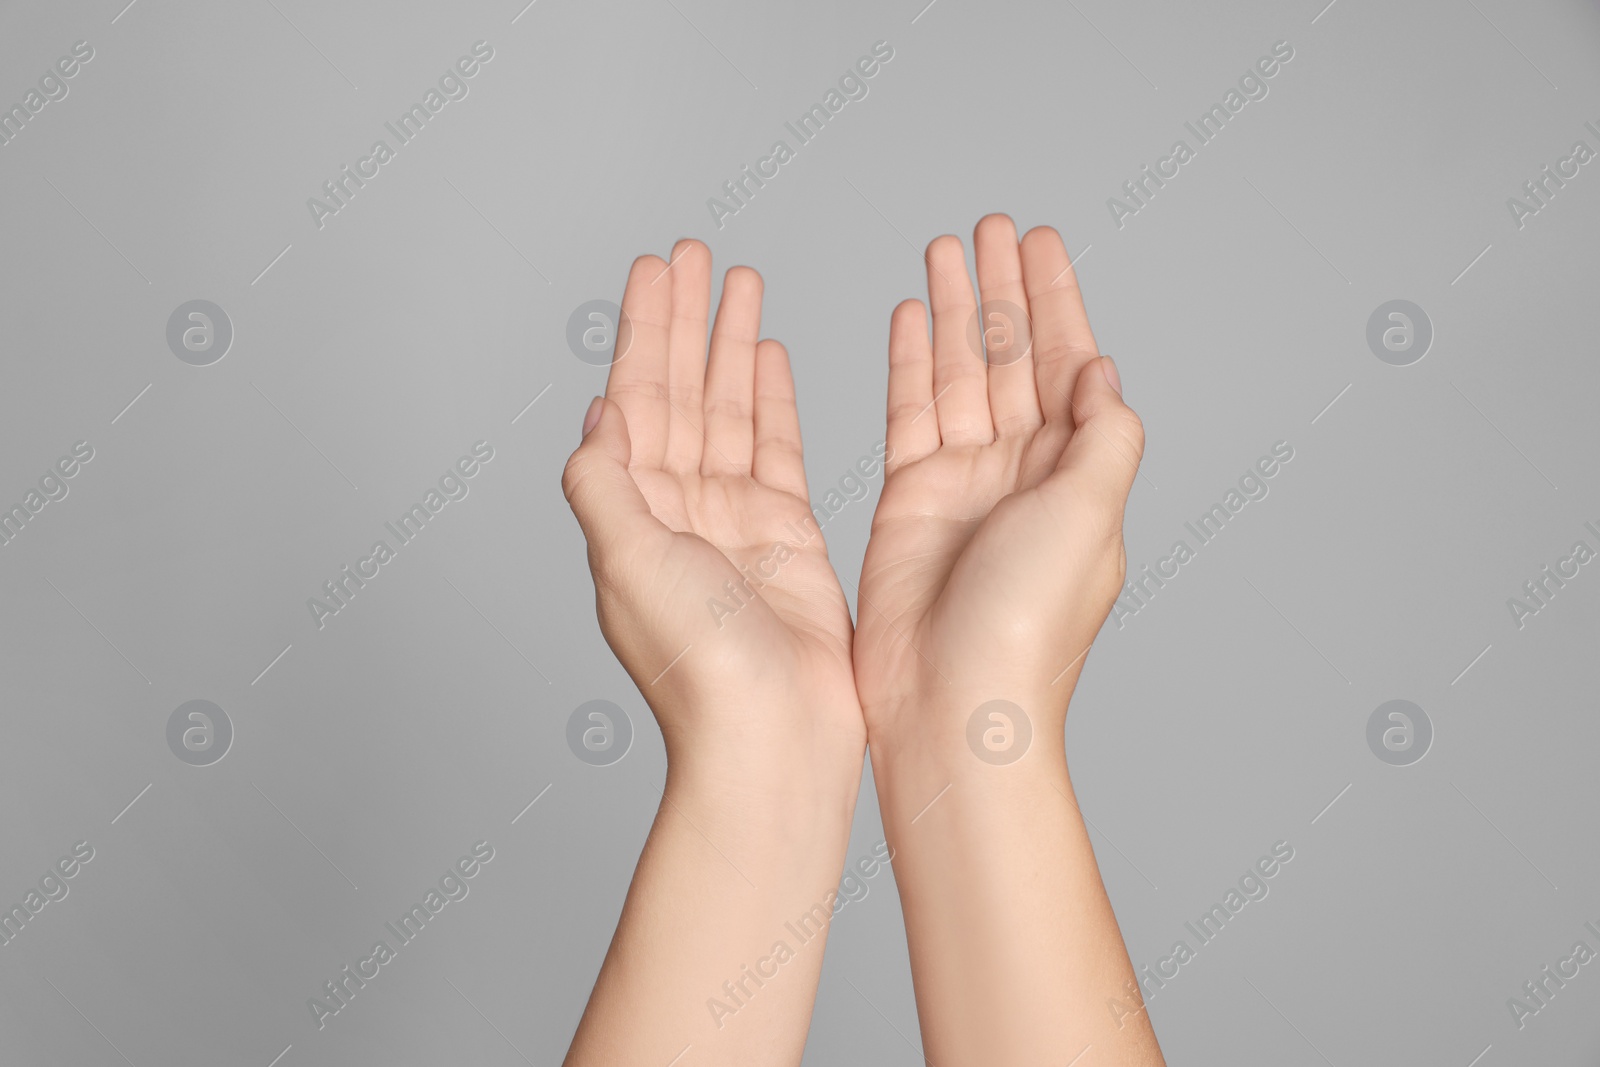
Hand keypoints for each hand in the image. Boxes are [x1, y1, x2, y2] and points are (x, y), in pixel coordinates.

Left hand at [563, 240, 863, 790]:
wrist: (772, 736)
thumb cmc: (697, 666)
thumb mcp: (627, 562)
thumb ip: (606, 482)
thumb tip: (598, 412)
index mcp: (631, 511)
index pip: (635, 398)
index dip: (644, 331)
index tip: (655, 269)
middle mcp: (675, 508)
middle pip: (679, 389)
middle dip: (686, 320)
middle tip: (697, 252)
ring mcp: (731, 519)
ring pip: (727, 409)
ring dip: (730, 345)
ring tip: (740, 281)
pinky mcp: (784, 534)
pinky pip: (774, 447)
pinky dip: (771, 400)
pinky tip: (768, 355)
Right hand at [853, 216, 1144, 743]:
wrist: (954, 702)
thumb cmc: (1029, 626)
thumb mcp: (1091, 515)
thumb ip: (1102, 434)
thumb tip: (1101, 370)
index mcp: (1075, 470)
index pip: (1067, 361)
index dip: (1054, 298)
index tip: (1039, 240)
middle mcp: (1022, 469)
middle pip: (1009, 355)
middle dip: (1000, 289)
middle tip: (989, 226)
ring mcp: (964, 482)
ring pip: (956, 373)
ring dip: (950, 311)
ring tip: (942, 249)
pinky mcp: (911, 499)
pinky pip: (909, 413)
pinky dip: (906, 363)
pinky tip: (904, 318)